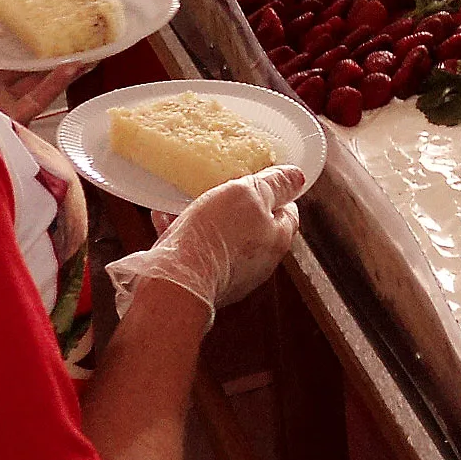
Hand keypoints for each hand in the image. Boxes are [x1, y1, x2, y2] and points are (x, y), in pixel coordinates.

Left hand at [0, 4, 88, 123]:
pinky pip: (38, 99)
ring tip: (82, 45)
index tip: (34, 13)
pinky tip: (74, 65)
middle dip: (41, 47)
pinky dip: (57, 83)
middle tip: (66, 29)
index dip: (11, 29)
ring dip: (57, 63)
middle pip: (16, 62)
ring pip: (32, 79)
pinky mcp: (10, 121)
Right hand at [105, 163, 307, 325]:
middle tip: (223, 186)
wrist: (176, 282)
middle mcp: (258, 263)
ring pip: (222, 239)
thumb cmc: (215, 236)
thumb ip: (274, 185)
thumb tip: (297, 177)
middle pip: (255, 226)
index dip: (278, 192)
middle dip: (238, 206)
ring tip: (187, 199)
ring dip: (207, 219)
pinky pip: (194, 252)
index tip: (262, 178)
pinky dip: (182, 234)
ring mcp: (230, 275)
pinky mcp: (201, 282)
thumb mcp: (249, 195)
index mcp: (276, 240)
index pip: (289, 211)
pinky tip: (163, 217)